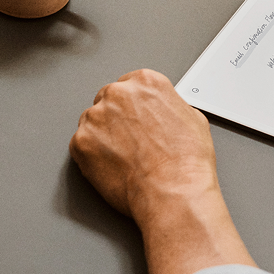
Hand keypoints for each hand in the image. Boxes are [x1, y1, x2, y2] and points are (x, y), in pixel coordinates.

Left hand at [70, 69, 218, 221]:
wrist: (173, 191)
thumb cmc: (186, 161)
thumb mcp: (193, 118)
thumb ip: (169, 106)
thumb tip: (163, 112)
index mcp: (146, 82)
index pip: (129, 85)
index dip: (133, 106)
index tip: (136, 118)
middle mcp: (117, 94)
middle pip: (107, 100)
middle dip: (116, 119)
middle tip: (131, 141)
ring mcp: (95, 117)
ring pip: (92, 122)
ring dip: (103, 136)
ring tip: (125, 158)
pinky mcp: (80, 143)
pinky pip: (81, 146)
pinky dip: (93, 157)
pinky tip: (114, 167)